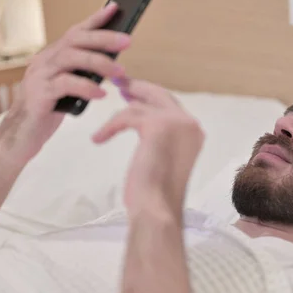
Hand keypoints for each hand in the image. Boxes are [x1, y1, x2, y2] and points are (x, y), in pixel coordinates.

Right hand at [0, 3, 130, 161]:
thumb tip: (112, 62)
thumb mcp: (69, 88)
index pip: (75, 32)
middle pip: (75, 40)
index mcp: (52, 57)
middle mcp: (44, 61)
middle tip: (128, 40)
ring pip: (70, 58)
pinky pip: (64, 84)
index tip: (115, 8)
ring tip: (120, 70)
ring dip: (99, 62)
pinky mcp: (38, 95)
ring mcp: (39, 76)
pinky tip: (101, 93)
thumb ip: (83, 74)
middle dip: (103, 38)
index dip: (95, 19)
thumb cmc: (48, 111)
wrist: (19, 137)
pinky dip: (85, 87)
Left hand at [92, 79, 204, 217]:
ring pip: (140, 106)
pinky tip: (99, 138)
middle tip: (120, 83)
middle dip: (138, 88)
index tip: (132, 91)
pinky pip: (126, 116)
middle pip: (159, 95)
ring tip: (104, 124)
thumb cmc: (155, 194)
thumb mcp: (163, 159)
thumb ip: (161, 139)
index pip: (170, 104)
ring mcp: (176, 123)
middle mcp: (190, 124)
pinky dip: (110, 127)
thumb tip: (144, 123)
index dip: (150, 96)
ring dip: (118, 116)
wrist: (156, 209)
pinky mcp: (157, 125)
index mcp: (194, 132)